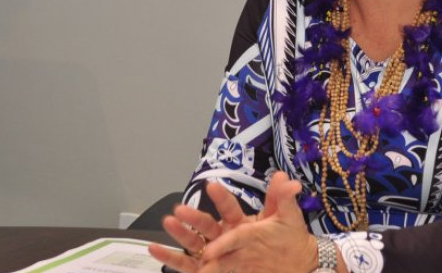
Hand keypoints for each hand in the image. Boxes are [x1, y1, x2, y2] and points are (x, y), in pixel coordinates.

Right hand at [148, 172, 315, 272]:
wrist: (286, 267)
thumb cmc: (282, 243)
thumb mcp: (285, 221)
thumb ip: (281, 200)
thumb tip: (286, 178)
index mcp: (239, 222)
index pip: (228, 208)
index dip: (220, 198)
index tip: (212, 186)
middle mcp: (223, 235)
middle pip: (206, 224)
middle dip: (193, 217)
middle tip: (180, 208)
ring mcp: (214, 253)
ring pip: (193, 241)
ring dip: (180, 233)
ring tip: (167, 222)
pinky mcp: (206, 269)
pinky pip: (186, 264)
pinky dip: (170, 257)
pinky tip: (155, 248)